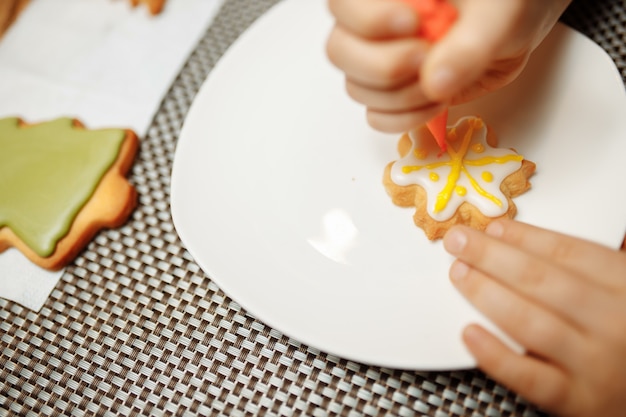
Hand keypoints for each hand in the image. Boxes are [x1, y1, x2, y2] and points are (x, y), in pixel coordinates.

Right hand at [326, 0, 571, 132]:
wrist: (518, 22)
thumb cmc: (507, 1)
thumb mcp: (499, 13)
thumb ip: (470, 44)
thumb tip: (436, 83)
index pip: (343, 5)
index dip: (368, 20)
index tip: (412, 23)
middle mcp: (371, 26)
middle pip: (340, 52)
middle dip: (385, 65)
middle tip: (426, 57)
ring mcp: (380, 60)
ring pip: (357, 88)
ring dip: (401, 95)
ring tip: (443, 82)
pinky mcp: (396, 92)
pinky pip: (376, 116)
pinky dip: (405, 118)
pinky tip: (438, 101)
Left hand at [443, 219, 625, 416]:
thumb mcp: (620, 293)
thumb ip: (585, 271)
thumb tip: (511, 240)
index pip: (569, 253)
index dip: (524, 237)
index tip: (491, 227)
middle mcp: (615, 323)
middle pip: (542, 280)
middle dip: (492, 256)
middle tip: (458, 241)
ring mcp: (596, 364)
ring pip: (531, 322)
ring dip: (487, 293)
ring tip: (459, 273)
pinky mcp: (578, 400)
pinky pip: (529, 377)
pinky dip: (496, 354)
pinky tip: (469, 333)